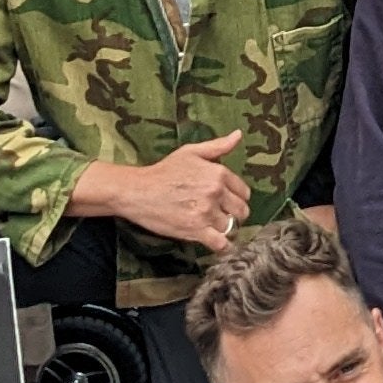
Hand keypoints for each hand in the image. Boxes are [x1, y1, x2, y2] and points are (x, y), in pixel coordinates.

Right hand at [98, 133, 249, 248]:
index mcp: (218, 173)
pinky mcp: (196, 230)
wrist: (138, 191)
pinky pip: (221, 244)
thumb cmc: (164, 171)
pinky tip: (219, 244)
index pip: (244, 192)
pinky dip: (223, 247)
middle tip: (223, 216)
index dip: (238, 198)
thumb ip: (218, 146)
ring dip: (226, 230)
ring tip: (216, 228)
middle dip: (235, 215)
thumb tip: (238, 135)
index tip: (228, 202)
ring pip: (232, 227)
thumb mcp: (191, 152)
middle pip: (242, 211)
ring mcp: (207, 213)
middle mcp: (216, 192)